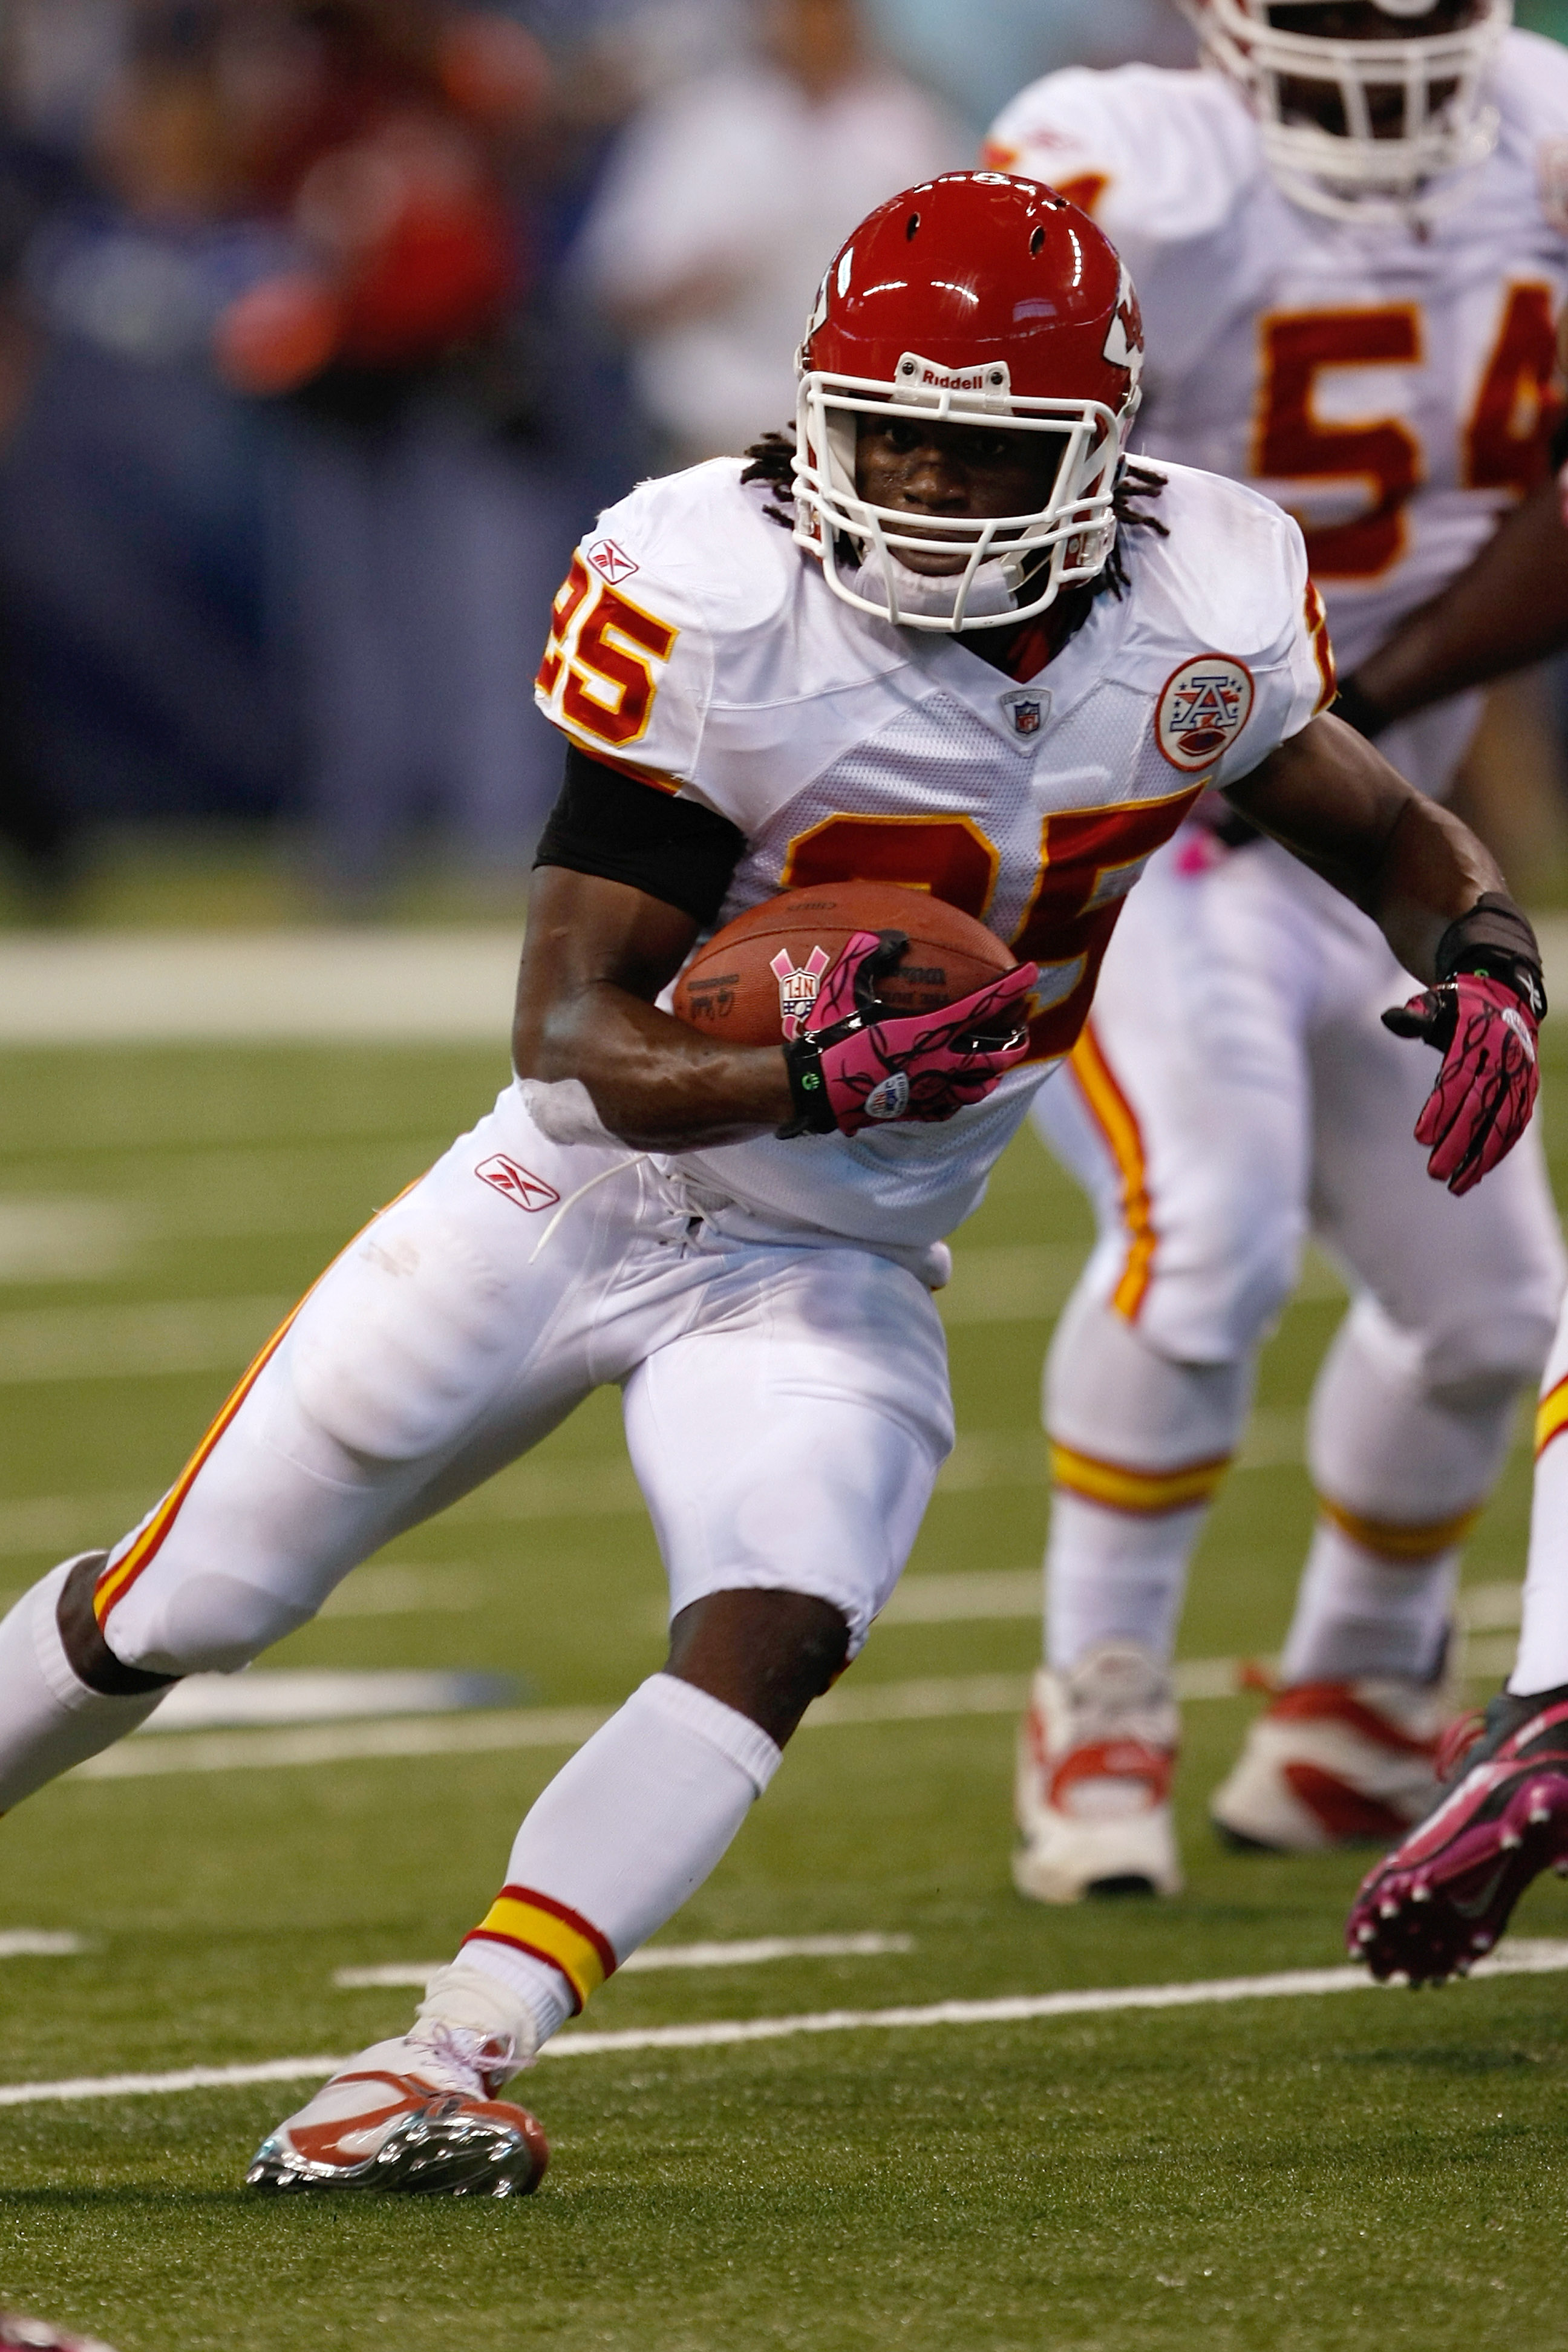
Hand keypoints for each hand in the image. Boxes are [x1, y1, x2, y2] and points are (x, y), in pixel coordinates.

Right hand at [778, 928, 1037, 1138]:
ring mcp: (927, 1091)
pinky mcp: (912, 1112)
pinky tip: (955, 1091)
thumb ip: (868, 956)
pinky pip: (947, 1108)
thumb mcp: (843, 987)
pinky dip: (958, 1097)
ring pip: (977, 1087)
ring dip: (992, 1073)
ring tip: (996, 1062)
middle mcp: (937, 1064)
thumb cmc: (826, 1036)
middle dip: (1015, 1040)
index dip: (1010, 988)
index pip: (980, 1006)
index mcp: (927, 1031)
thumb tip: (889, 937)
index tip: (1031, 974)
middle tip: (1022, 1026)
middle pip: (995, 1056)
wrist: (811, 1089)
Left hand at [1382, 971, 1538, 1195]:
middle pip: (1481, 1109)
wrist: (1507, 998)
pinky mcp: (1527, 1093)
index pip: (1458, 1081)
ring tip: (1456, 1185)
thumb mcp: (1438, 1003)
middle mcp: (1504, 1062)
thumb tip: (1390, 1018)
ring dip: (1480, 1158)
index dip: (1440, 1110)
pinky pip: (1514, 1127)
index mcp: (1480, 1040)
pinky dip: (1497, 1152)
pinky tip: (1476, 1174)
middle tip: (1434, 1173)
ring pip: (1501, 1125)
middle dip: (1458, 1144)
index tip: (1421, 1138)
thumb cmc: (1460, 1007)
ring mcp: (1519, 1079)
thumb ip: (1416, 1015)